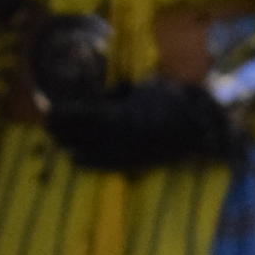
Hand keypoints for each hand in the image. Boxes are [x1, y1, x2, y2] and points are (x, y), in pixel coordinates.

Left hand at [42, 77, 241, 172]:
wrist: (203, 130)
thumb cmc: (177, 101)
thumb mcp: (145, 89)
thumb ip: (120, 94)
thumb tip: (103, 96)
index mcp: (115, 115)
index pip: (74, 115)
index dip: (60, 111)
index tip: (50, 106)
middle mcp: (112, 137)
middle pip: (72, 134)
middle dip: (59, 128)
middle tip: (51, 121)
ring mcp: (120, 153)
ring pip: (81, 151)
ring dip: (69, 144)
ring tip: (62, 139)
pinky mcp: (129, 165)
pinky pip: (98, 165)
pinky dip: (84, 160)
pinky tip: (77, 157)